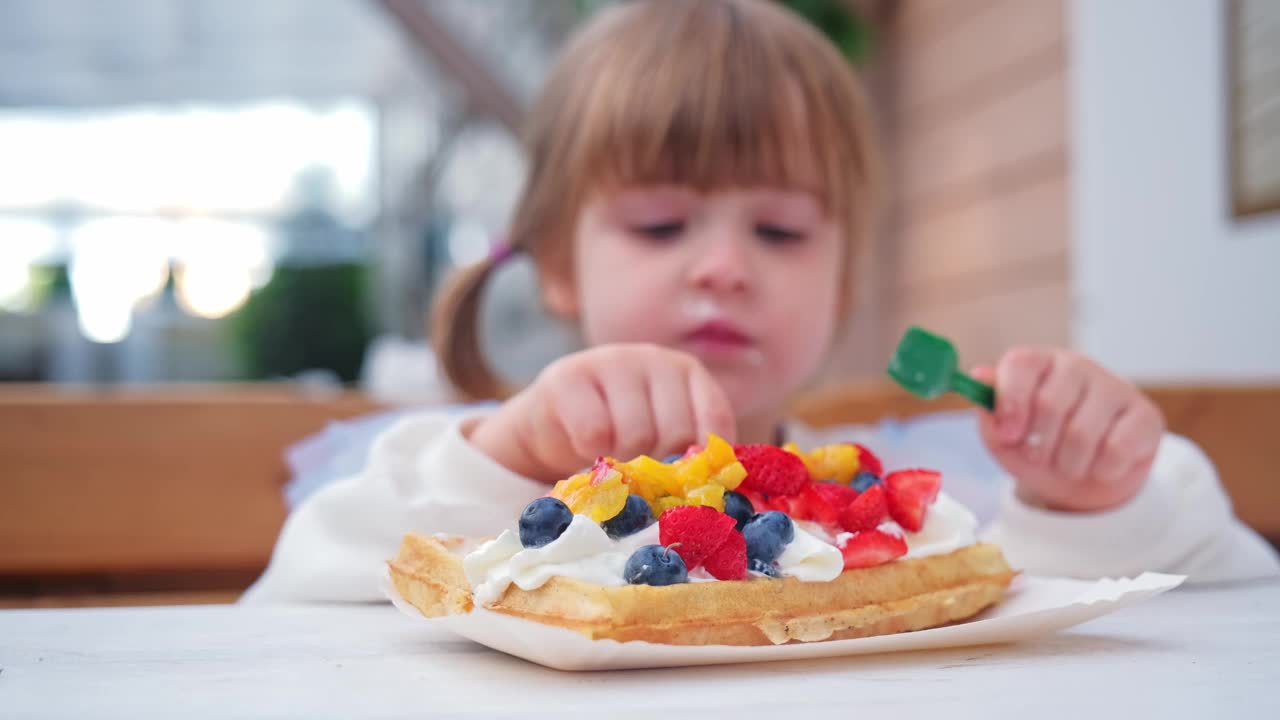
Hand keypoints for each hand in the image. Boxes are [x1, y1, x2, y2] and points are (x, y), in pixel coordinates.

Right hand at [469, 344, 736, 481]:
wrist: (552, 424)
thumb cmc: (618, 436)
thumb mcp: (662, 439)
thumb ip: (689, 454)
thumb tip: (720, 492)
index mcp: (687, 372)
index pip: (715, 418)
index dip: (703, 459)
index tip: (686, 482)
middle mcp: (654, 358)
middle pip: (674, 431)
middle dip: (658, 466)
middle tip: (639, 474)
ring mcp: (611, 361)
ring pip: (635, 434)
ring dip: (623, 463)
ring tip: (612, 460)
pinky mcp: (568, 376)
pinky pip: (593, 432)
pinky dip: (590, 455)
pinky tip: (586, 450)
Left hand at [973, 348, 1164, 512]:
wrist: (1081, 481)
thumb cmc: (1037, 449)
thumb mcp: (1003, 438)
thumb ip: (989, 411)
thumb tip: (979, 377)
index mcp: (1039, 364)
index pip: (1021, 364)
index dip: (1011, 402)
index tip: (1008, 435)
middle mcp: (1077, 366)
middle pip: (1050, 403)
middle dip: (1039, 446)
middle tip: (1040, 457)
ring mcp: (1115, 387)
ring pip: (1082, 433)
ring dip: (1068, 464)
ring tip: (1067, 464)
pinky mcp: (1146, 415)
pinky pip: (1118, 449)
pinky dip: (1101, 470)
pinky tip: (1100, 465)